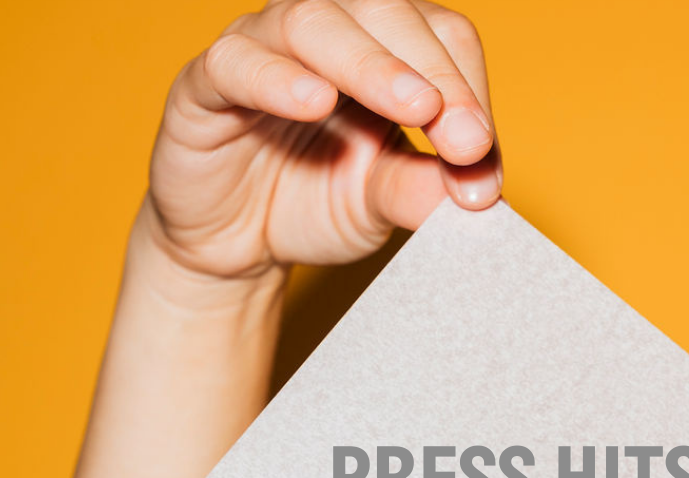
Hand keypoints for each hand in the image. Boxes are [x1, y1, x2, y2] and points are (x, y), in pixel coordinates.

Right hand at [143, 0, 501, 280]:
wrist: (235, 244)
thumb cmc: (310, 204)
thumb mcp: (380, 205)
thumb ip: (422, 189)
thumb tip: (479, 191)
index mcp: (381, 54)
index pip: (439, 39)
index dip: (468, 90)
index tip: (481, 157)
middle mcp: (326, 35)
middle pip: (386, 10)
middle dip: (432, 71)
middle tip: (463, 138)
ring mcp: (262, 50)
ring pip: (313, 22)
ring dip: (370, 64)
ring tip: (413, 107)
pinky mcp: (206, 84)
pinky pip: (237, 64)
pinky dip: (277, 79)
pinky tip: (315, 104)